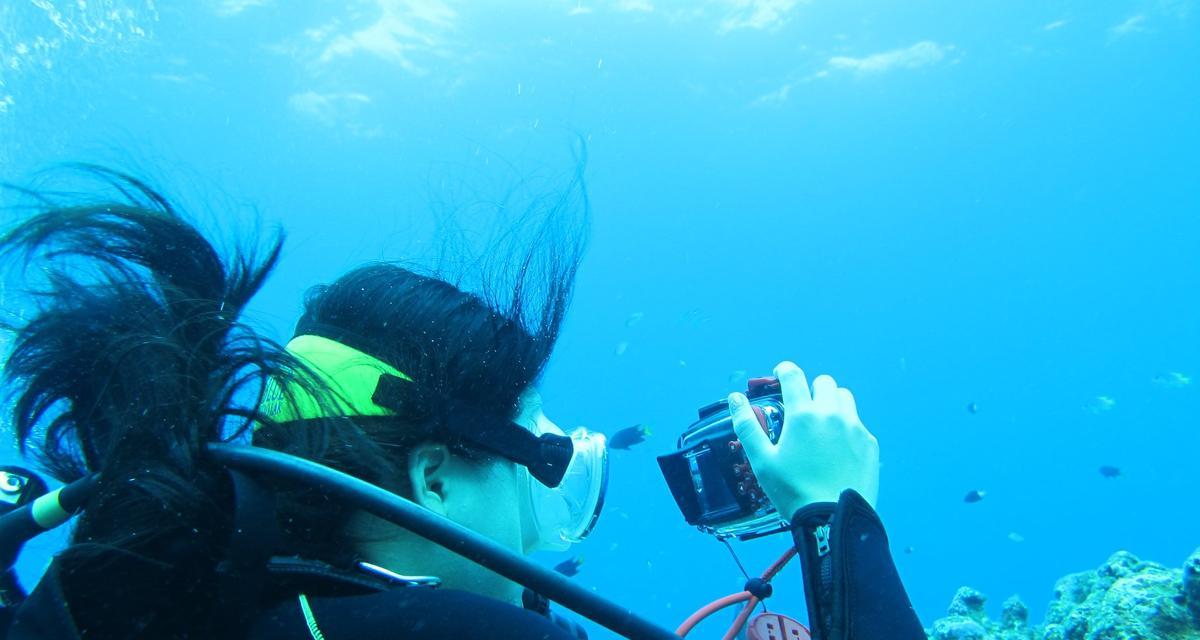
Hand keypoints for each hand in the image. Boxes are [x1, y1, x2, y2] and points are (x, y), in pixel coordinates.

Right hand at [729, 361, 879, 517]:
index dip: (785, 370)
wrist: (835, 519)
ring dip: (832, 402)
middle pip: (824, 383)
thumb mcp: (762, 461)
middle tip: (801, 407)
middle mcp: (831, 414)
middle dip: (811, 388)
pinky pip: (858, 423)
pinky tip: (837, 447)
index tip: (781, 374)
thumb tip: (735, 398)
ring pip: (845, 398)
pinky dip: (846, 427)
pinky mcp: (869, 444)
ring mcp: (855, 428)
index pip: (794, 376)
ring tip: (822, 423)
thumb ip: (747, 426)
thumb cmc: (793, 491)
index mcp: (803, 415)